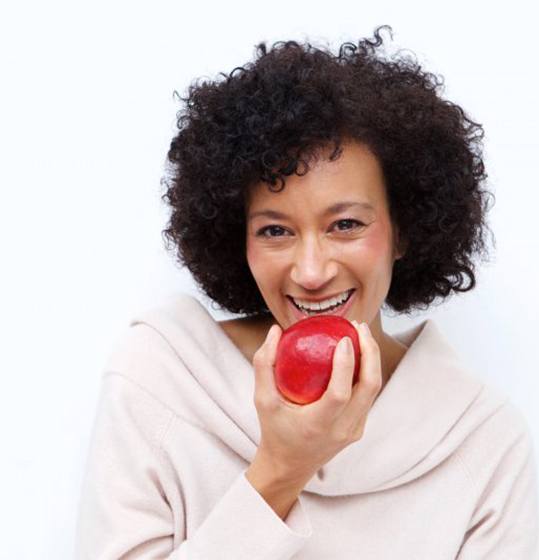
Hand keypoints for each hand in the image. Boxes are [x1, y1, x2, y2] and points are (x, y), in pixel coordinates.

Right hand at [251, 320, 382, 483]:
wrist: (289, 465)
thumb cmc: (273, 429)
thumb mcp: (262, 399)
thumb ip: (264, 364)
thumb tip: (276, 330)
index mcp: (318, 425)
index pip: (339, 394)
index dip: (346, 365)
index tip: (345, 339)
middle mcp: (342, 430)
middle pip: (369, 387)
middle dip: (370, 352)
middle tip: (359, 327)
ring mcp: (354, 430)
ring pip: (374, 390)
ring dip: (372, 359)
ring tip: (362, 334)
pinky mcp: (359, 428)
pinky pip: (368, 395)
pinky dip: (367, 371)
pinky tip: (359, 353)